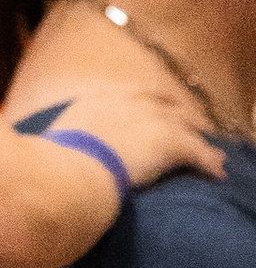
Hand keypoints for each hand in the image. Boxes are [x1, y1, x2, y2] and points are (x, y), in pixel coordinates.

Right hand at [43, 79, 229, 202]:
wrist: (69, 171)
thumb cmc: (54, 162)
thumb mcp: (53, 141)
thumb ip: (64, 139)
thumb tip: (52, 152)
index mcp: (99, 99)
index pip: (133, 94)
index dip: (150, 102)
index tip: (156, 110)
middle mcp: (128, 101)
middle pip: (166, 102)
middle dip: (180, 114)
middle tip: (190, 126)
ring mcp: (152, 119)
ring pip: (187, 124)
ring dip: (199, 139)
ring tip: (211, 152)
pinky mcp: (170, 142)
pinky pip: (199, 151)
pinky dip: (209, 163)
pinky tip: (215, 173)